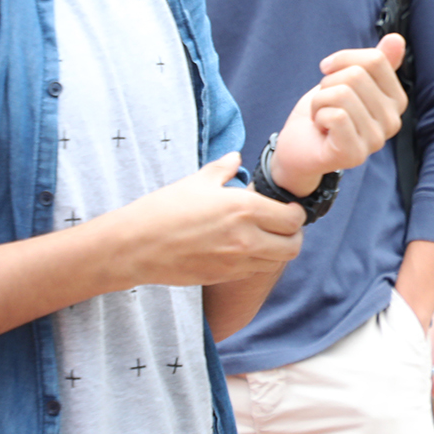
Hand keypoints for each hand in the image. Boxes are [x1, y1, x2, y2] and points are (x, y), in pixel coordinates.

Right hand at [108, 153, 302, 287]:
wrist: (137, 245)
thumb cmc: (165, 209)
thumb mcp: (197, 181)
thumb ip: (224, 169)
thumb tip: (236, 157)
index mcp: (244, 209)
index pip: (292, 218)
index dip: (296, 213)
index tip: (288, 208)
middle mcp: (246, 238)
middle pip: (293, 246)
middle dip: (293, 235)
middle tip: (283, 226)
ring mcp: (237, 261)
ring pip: (277, 262)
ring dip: (277, 250)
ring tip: (265, 237)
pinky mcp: (225, 276)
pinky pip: (255, 271)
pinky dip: (258, 261)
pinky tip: (244, 248)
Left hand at [271, 34, 407, 194]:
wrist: (300, 147)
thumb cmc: (326, 111)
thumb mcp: (348, 79)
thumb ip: (376, 62)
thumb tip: (396, 38)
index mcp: (396, 101)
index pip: (375, 60)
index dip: (343, 60)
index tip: (329, 74)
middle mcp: (392, 122)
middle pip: (357, 76)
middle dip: (328, 84)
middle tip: (326, 103)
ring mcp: (375, 141)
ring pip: (342, 94)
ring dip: (319, 101)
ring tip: (322, 116)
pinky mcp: (354, 154)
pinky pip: (334, 115)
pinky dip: (317, 116)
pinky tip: (321, 129)